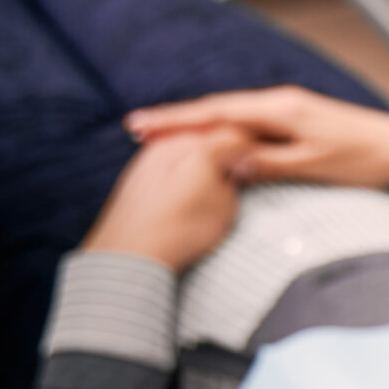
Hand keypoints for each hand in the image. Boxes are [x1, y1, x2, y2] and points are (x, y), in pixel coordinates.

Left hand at [82, 127, 253, 271]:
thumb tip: (233, 173)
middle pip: (207, 136)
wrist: (134, 251)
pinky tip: (184, 191)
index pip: (235, 137)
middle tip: (235, 173)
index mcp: (200, 148)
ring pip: (184, 146)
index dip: (249, 152)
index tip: (254, 166)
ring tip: (209, 185)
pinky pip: (166, 161)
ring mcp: (150, 155)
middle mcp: (172, 144)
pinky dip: (179, 169)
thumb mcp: (225, 207)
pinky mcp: (135, 172)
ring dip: (200, 159)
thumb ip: (233, 181)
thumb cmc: (182, 230)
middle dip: (223, 151)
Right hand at [124, 86, 388, 189]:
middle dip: (177, 120)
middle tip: (137, 129)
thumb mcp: (316, 165)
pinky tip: (211, 139)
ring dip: (198, 125)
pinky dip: (224, 130)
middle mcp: (281, 103)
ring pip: (232, 117)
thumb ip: (271, 162)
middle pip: (218, 111)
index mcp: (281, 110)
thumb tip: (227, 162)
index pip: (217, 114)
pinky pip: (250, 124)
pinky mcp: (299, 122)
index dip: (177, 121)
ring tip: (162, 134)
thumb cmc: (367, 160)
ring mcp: (290, 111)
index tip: (142, 126)